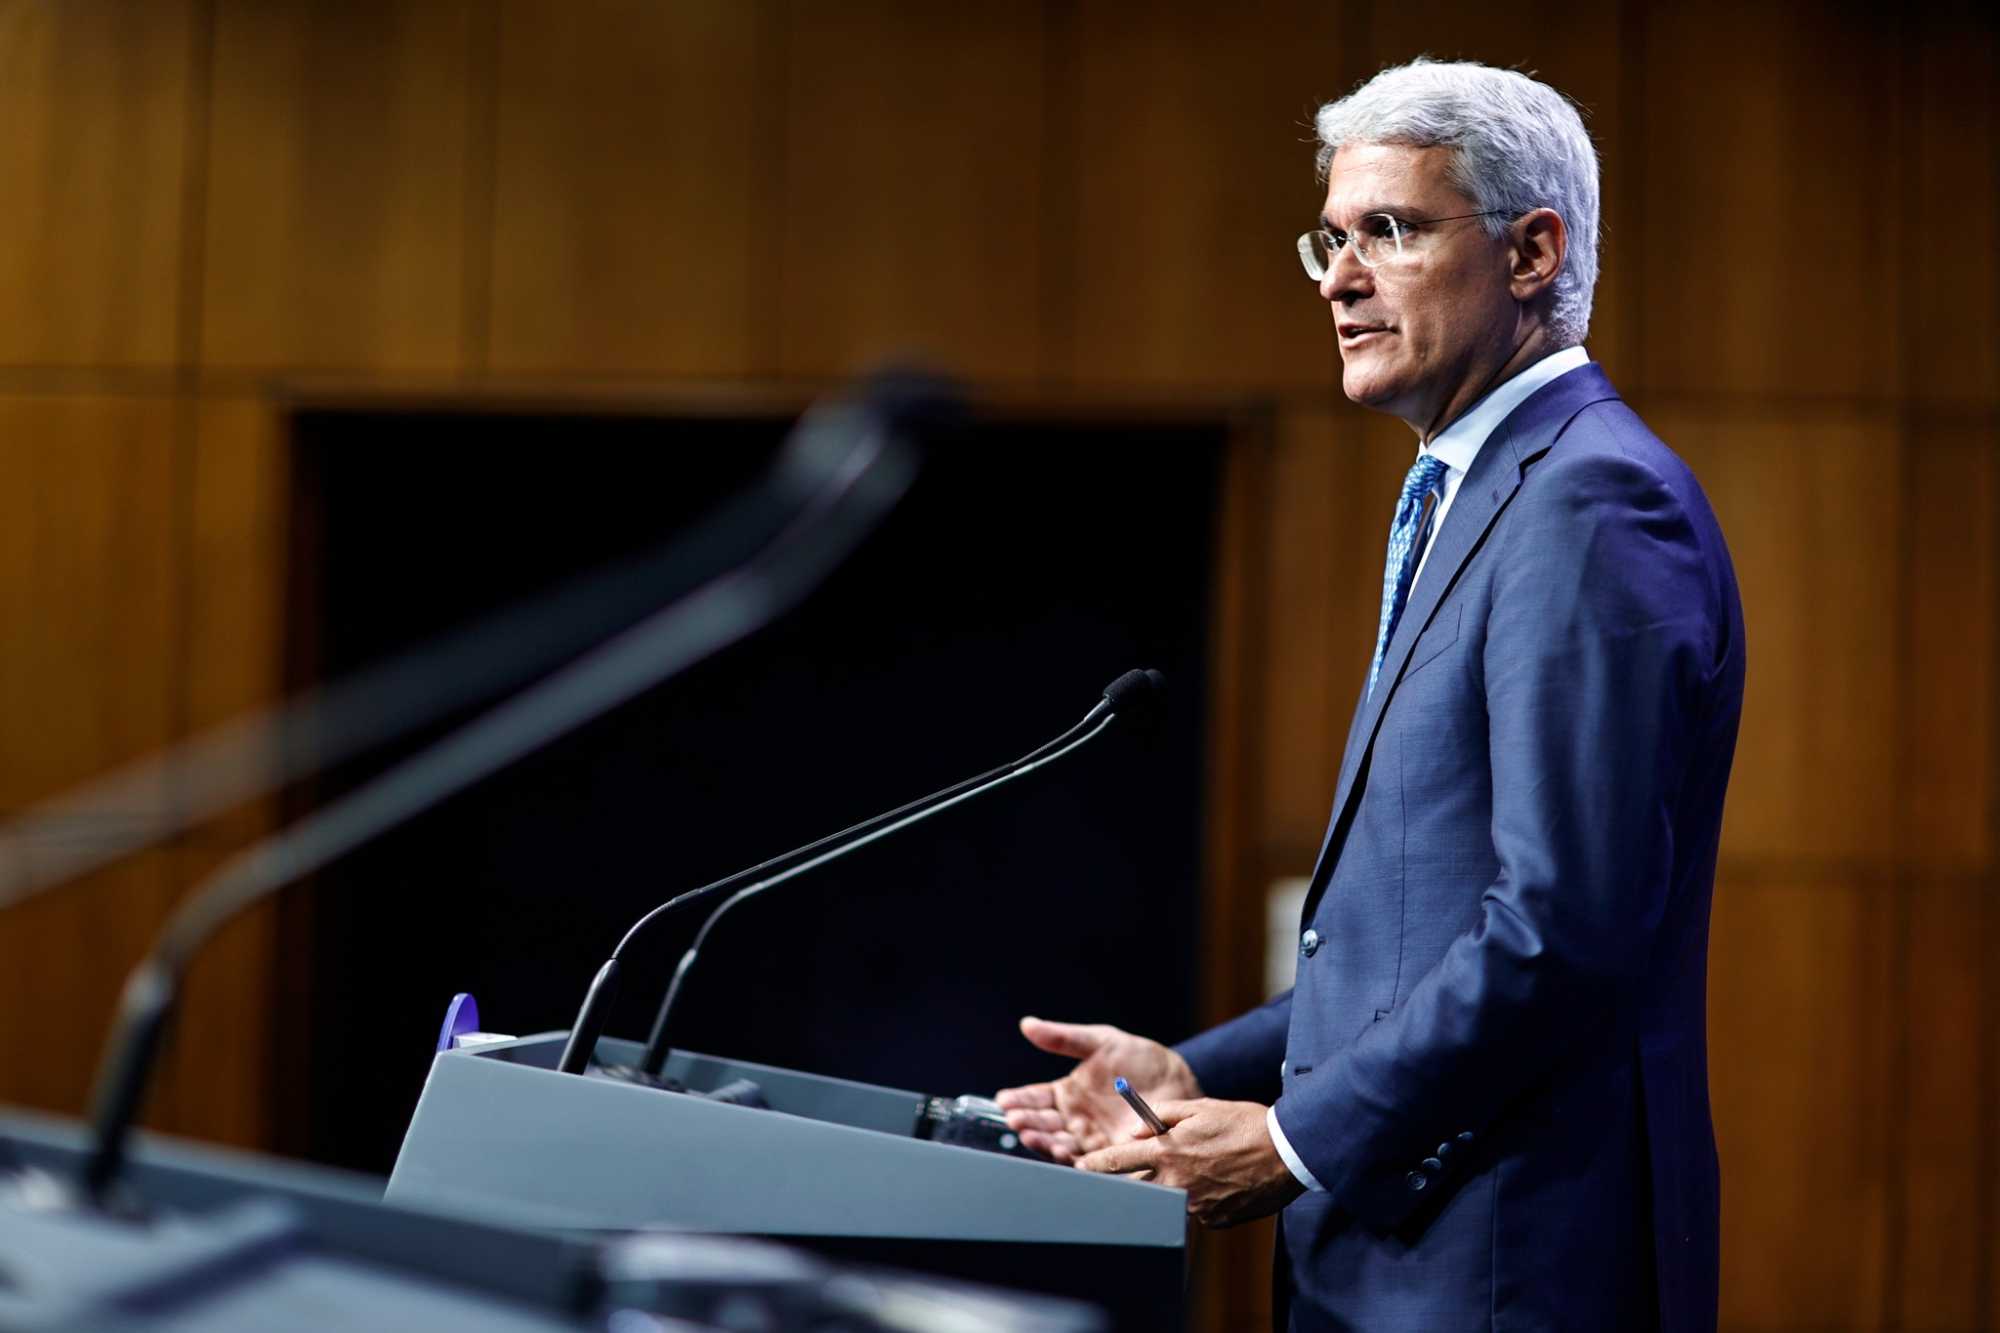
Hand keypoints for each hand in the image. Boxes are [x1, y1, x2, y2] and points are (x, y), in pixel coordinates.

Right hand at [994, 1017, 1200, 1163]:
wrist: (1179, 1083)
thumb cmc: (1140, 1059)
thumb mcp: (1102, 1041)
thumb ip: (1065, 1038)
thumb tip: (1027, 1024)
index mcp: (1068, 1094)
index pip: (1036, 1099)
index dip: (1019, 1100)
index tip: (1005, 1099)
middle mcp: (1074, 1120)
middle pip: (1043, 1125)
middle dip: (1027, 1123)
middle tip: (1015, 1120)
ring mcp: (1091, 1140)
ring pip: (1059, 1145)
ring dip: (1043, 1142)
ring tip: (1030, 1135)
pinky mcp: (1110, 1155)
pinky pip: (1086, 1161)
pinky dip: (1071, 1159)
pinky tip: (1061, 1152)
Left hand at [1076, 1098, 1304, 1228]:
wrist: (1286, 1152)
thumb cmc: (1243, 1124)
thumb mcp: (1200, 1108)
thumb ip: (1162, 1116)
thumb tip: (1137, 1132)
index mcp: (1168, 1152)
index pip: (1116, 1162)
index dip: (1094, 1166)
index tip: (1080, 1168)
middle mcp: (1176, 1183)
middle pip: (1139, 1186)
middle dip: (1140, 1176)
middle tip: (1158, 1163)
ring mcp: (1195, 1206)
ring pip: (1170, 1198)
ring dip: (1175, 1185)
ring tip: (1205, 1166)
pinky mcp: (1214, 1221)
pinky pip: (1195, 1210)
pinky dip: (1200, 1197)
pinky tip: (1221, 1180)